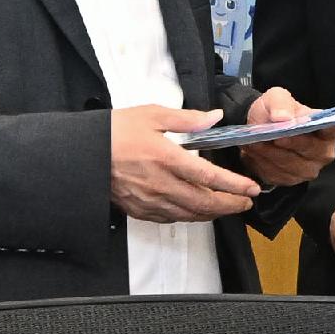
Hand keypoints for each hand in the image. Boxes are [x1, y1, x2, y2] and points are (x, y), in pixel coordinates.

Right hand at [111, 106, 259, 223]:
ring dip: (213, 214)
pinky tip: (197, 211)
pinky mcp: (139, 210)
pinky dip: (190, 216)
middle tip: (246, 202)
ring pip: (190, 215)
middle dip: (230, 205)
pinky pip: (171, 218)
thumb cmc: (115, 131)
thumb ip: (187, 119)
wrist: (82, 154)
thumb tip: (215, 117)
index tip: (252, 189)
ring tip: (228, 207)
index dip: (234, 186)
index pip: (209, 178)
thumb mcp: (152, 114)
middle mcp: (161, 184)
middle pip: (205, 203)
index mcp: (166, 158)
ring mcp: (150, 201)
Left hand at [235, 86, 334, 189]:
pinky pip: (275, 174)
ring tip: (253, 142)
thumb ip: (281, 104)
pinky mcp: (288, 180)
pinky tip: (253, 152)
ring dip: (269, 154)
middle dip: (287, 143)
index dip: (319, 129)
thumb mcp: (276, 98)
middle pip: (309, 151)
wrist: (260, 126)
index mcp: (327, 131)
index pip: (331, 130)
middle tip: (270, 136)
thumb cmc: (276, 111)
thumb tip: (283, 118)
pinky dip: (261, 163)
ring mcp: (306, 170)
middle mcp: (322, 154)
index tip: (298, 125)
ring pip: (289, 165)